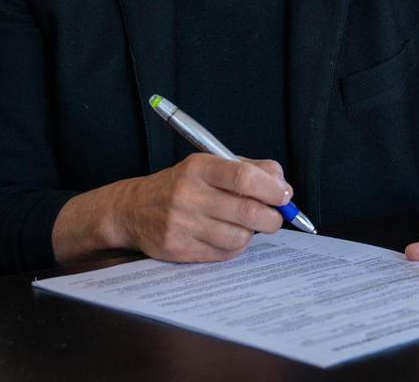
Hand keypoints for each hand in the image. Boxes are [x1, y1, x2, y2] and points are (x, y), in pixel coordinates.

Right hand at [52, 155, 292, 264]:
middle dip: (272, 217)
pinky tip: (224, 235)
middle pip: (247, 212)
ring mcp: (181, 224)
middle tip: (276, 216)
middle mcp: (188, 194)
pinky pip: (223, 253)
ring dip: (251, 233)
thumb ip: (250, 169)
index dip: (272, 189)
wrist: (133, 209)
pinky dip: (233, 246)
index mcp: (199, 168)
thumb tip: (282, 186)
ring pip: (239, 237)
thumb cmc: (183, 185)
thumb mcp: (210, 165)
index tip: (285, 195)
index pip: (243, 177)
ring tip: (244, 225)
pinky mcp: (177, 249)